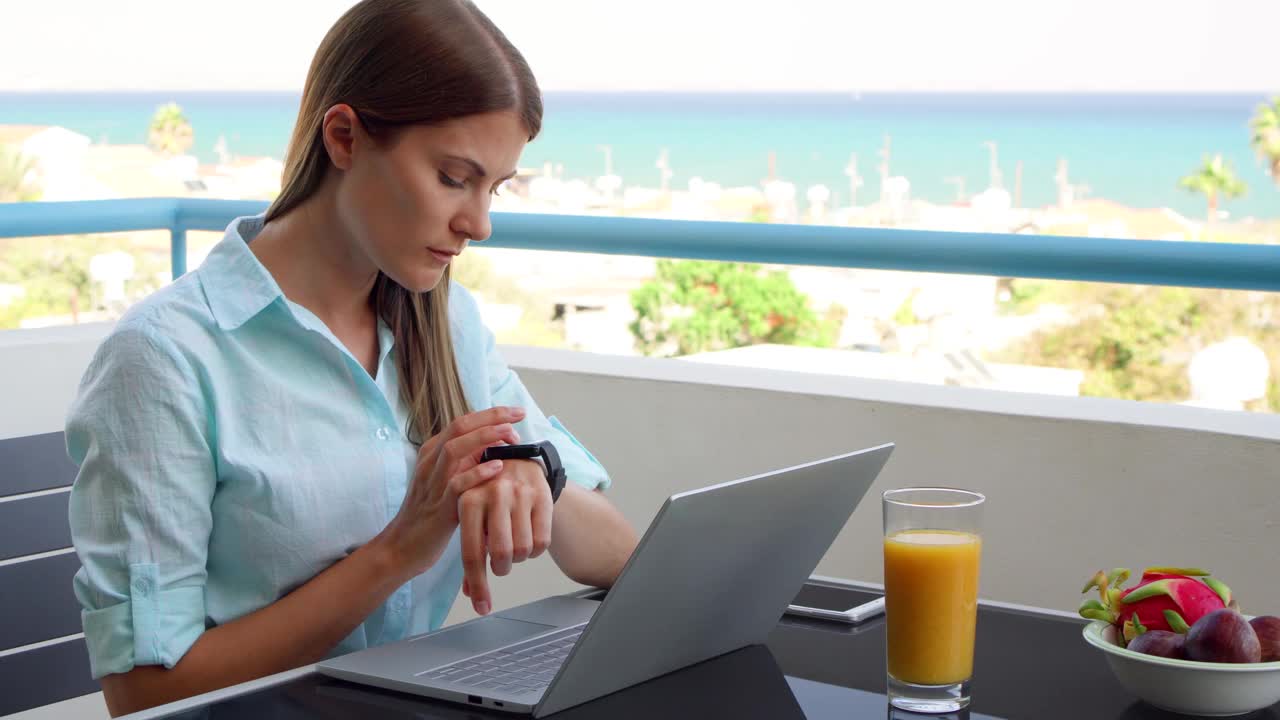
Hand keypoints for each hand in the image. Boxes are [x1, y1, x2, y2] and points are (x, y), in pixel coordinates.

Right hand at [375, 406, 524, 580]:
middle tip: (519, 416)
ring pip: (455, 450)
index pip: (461, 422)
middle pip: (459, 428)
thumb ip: (466, 461)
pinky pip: (456, 484)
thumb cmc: (430, 513)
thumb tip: (497, 444)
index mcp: (432, 452)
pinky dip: (477, 473)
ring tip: (510, 435)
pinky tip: (498, 467)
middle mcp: (429, 462)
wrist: (401, 547)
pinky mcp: (437, 507)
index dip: (491, 414)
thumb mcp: (447, 480)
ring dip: (485, 438)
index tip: (517, 412)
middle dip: (492, 418)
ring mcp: (432, 483)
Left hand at [459, 458, 553, 614]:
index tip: (482, 607)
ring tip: (514, 544)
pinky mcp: (541, 495)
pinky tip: (529, 537)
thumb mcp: (472, 516)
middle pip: (501, 555)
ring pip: (523, 550)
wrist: (515, 458)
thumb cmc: (488, 494)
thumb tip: (472, 594)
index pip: (471, 553)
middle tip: (501, 563)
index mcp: (467, 500)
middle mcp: (493, 494)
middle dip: (502, 568)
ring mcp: (519, 494)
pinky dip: (536, 549)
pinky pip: (542, 540)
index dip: (479, 585)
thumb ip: (472, 552)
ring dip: (520, 558)